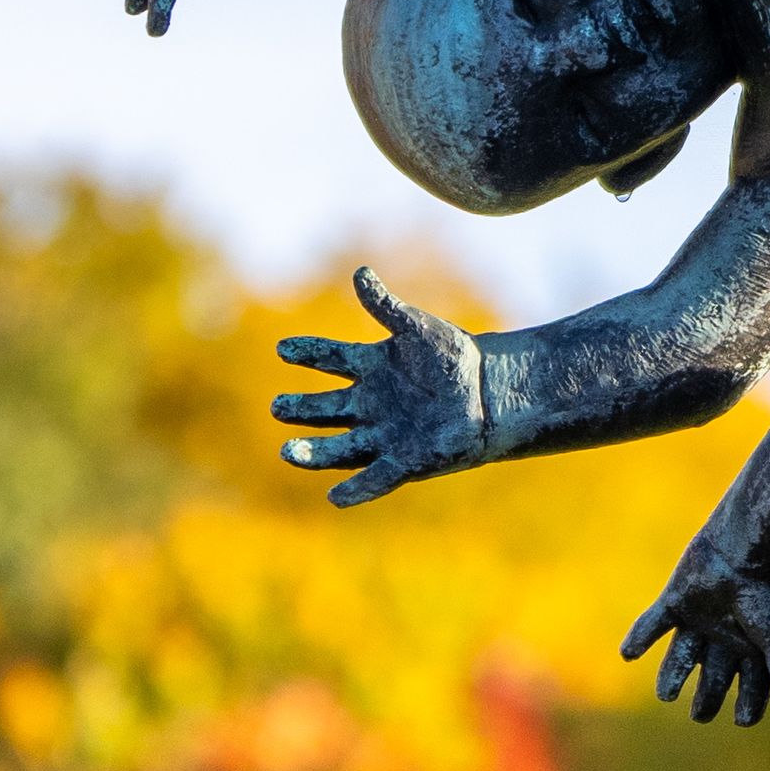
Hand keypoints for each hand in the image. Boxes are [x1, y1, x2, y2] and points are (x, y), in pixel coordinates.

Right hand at [270, 274, 500, 508]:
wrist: (491, 393)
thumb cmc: (454, 359)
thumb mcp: (418, 328)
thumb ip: (386, 306)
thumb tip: (360, 272)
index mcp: (370, 367)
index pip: (330, 358)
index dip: (308, 353)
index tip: (283, 348)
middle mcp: (369, 404)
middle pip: (326, 409)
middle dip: (300, 409)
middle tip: (278, 406)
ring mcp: (384, 434)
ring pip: (339, 448)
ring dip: (313, 453)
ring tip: (287, 452)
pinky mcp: (405, 461)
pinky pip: (375, 478)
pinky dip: (356, 490)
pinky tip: (334, 498)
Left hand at [615, 540, 769, 724]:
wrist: (751, 549)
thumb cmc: (769, 592)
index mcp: (753, 646)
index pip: (753, 684)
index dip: (749, 703)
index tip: (742, 720)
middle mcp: (726, 636)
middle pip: (716, 675)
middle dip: (707, 696)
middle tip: (699, 716)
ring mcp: (700, 619)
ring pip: (683, 655)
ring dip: (673, 674)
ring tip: (664, 695)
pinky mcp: (676, 601)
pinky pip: (654, 623)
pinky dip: (640, 638)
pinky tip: (627, 654)